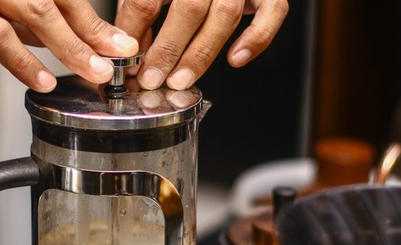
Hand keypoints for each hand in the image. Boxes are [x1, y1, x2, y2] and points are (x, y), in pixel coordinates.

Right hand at [0, 0, 138, 91]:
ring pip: (35, 10)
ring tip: (94, 73)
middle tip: (119, 58)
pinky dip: (22, 58)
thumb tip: (49, 38)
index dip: (90, 18)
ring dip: (69, 45)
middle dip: (92, 30)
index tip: (118, 43)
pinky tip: (43, 80)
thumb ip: (11, 16)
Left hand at [115, 0, 287, 89]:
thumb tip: (128, 51)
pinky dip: (256, 38)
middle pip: (188, 9)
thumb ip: (141, 10)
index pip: (147, 0)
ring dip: (200, 54)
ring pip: (225, 15)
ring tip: (180, 81)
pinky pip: (272, 12)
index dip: (134, 35)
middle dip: (167, 50)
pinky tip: (235, 59)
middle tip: (152, 79)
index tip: (127, 64)